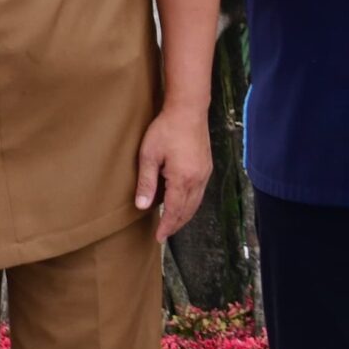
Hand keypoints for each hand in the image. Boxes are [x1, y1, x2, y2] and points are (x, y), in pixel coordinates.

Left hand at [135, 104, 212, 241]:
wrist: (188, 110)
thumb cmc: (165, 130)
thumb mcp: (149, 155)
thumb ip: (146, 182)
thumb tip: (142, 206)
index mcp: (183, 179)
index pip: (174, 211)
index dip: (167, 226)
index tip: (159, 237)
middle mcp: (198, 180)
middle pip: (188, 210)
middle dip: (176, 224)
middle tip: (164, 234)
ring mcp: (205, 173)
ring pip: (196, 203)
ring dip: (184, 215)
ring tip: (172, 223)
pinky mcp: (206, 167)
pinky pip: (199, 193)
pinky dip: (191, 203)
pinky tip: (183, 204)